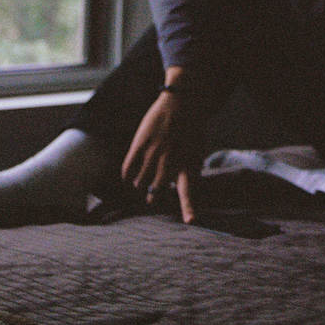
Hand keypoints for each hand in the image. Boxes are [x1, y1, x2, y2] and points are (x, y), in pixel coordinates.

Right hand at [121, 82, 200, 221]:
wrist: (183, 102)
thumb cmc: (192, 129)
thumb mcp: (197, 151)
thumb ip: (189, 169)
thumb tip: (180, 185)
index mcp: (187, 165)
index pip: (189, 192)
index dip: (189, 208)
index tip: (190, 221)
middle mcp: (170, 162)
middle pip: (154, 190)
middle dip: (152, 196)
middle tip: (151, 197)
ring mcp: (153, 154)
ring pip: (139, 181)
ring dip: (139, 184)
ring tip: (140, 184)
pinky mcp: (140, 144)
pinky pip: (128, 167)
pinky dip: (127, 175)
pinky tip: (127, 178)